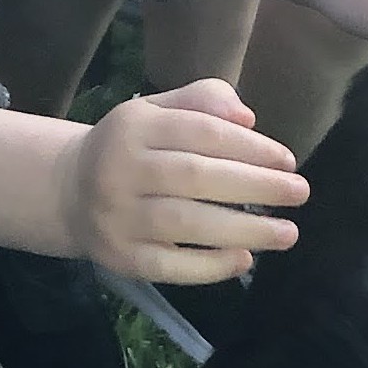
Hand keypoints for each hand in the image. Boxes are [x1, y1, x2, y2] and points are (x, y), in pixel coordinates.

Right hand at [68, 79, 307, 280]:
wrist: (69, 191)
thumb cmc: (131, 148)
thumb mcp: (158, 111)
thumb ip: (202, 101)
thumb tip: (248, 119)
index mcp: (134, 126)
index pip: (200, 133)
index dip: (249, 147)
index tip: (287, 160)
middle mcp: (120, 169)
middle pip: (196, 177)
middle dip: (255, 186)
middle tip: (299, 193)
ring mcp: (117, 217)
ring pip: (187, 223)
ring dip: (244, 229)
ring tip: (287, 233)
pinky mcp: (120, 257)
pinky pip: (170, 266)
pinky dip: (211, 266)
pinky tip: (245, 259)